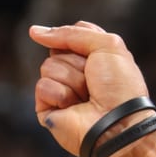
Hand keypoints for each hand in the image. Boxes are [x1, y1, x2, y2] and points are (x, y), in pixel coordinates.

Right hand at [30, 22, 151, 156]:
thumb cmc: (120, 87)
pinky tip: (74, 107)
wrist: (119, 124)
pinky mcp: (48, 107)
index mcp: (95, 58)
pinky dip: (61, 94)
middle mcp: (78, 73)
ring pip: (48, 66)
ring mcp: (62, 90)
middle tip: (93, 80)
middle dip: (76, 62)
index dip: (78, 40)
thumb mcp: (107, 46)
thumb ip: (72, 33)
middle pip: (58, 50)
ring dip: (72, 80)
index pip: (72, 34)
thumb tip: (36, 32)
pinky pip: (43, 86)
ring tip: (86, 96)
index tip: (94, 54)